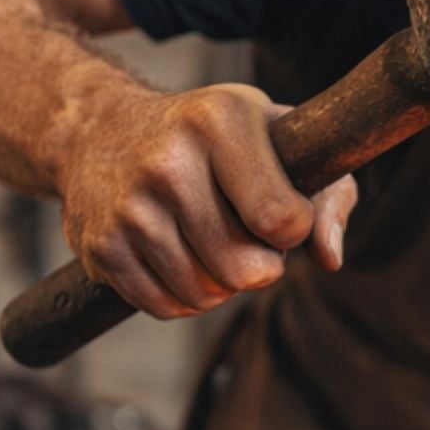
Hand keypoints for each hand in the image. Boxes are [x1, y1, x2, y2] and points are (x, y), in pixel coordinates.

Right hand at [56, 81, 357, 318]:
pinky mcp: (100, 247)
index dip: (294, 231)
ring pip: (206, 295)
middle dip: (259, 265)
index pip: (283, 220)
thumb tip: (329, 259)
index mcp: (219, 122)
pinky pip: (166, 307)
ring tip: (210, 240)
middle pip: (244, 271)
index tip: (281, 213)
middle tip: (246, 235)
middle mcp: (168, 162)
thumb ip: (329, 195)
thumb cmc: (213, 139)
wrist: (101, 129)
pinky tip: (179, 255)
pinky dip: (184, 295)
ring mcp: (129, 207)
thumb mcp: (278, 138)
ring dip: (221, 283)